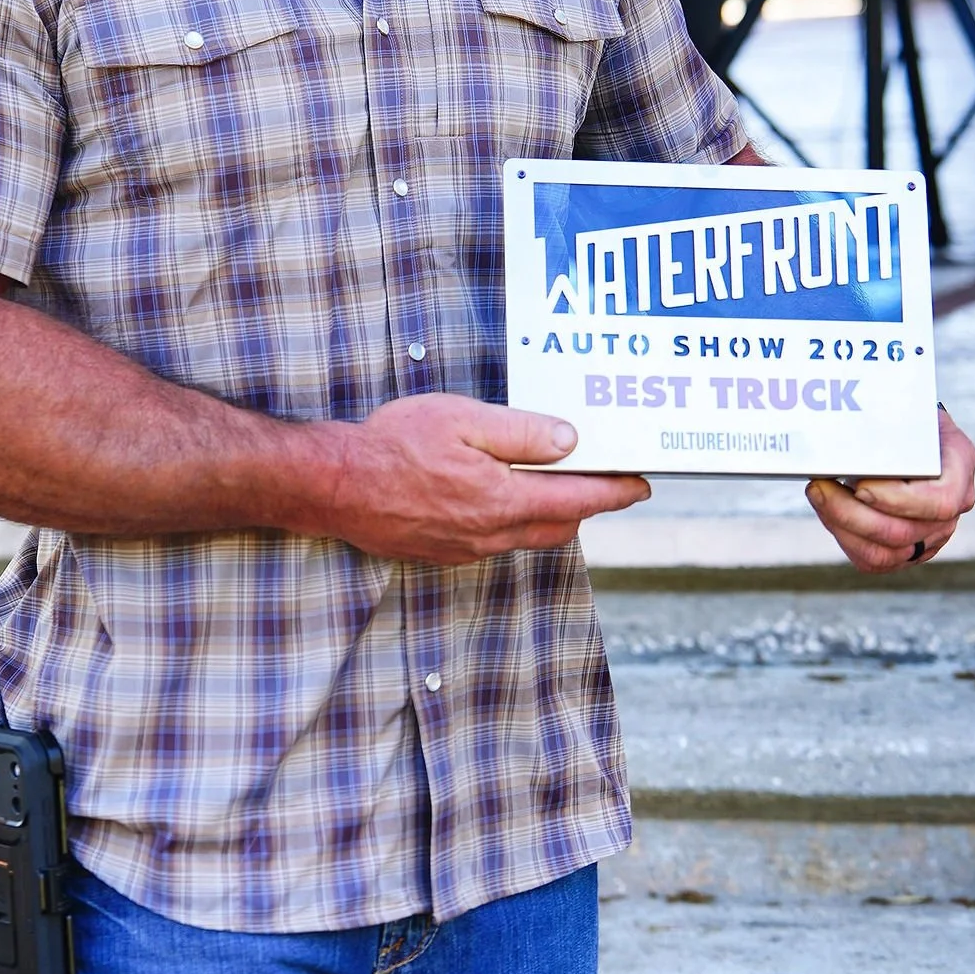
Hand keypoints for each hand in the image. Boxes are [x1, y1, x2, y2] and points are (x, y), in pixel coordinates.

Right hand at [322, 394, 646, 561]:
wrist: (334, 486)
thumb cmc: (392, 446)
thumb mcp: (462, 421)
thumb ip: (521, 433)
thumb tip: (569, 442)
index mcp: (502, 500)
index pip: (578, 500)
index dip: (614, 492)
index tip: (640, 484)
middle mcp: (491, 534)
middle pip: (560, 526)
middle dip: (588, 504)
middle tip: (605, 480)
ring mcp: (467, 549)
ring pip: (528, 536)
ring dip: (550, 513)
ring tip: (556, 482)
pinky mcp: (444, 552)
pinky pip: (496, 541)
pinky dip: (515, 521)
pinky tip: (502, 495)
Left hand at [805, 406, 974, 574]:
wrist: (911, 435)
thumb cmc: (905, 418)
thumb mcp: (906, 409)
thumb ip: (889, 421)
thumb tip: (848, 430)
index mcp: (960, 468)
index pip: (941, 502)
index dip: (898, 500)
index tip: (861, 485)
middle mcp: (952, 509)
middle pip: (903, 533)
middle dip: (851, 513)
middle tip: (819, 487)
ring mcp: (932, 535)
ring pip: (884, 554)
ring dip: (842, 526)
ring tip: (819, 496)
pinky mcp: (907, 551)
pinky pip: (873, 560)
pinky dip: (844, 537)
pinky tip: (828, 512)